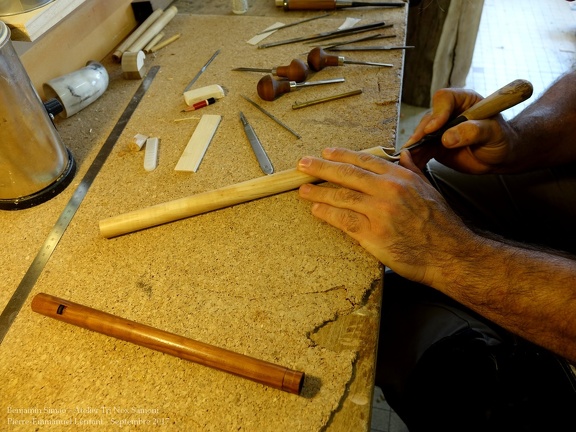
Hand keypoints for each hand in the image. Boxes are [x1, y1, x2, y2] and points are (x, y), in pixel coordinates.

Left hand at [297, 148, 475, 285]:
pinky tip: (316, 209)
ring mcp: (380, 212)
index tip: (326, 152)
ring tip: (303, 189)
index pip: (364, 160)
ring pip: (341, 196)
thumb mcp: (429, 188)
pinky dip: (327, 213)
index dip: (341, 155)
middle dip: (321, 167)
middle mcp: (388, 191)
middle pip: (347, 175)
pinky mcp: (374, 235)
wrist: (450, 253)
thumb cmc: (441, 223)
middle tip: (303, 164)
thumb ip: (412, 170)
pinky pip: (344, 220)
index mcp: (400, 177)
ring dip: (318, 191)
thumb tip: (403, 155)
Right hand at [404, 88, 517, 173]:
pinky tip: (410, 165)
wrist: (500, 155)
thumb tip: (446, 138)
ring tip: (407, 159)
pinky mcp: (435, 145)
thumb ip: (472, 132)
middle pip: (428, 119)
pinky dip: (415, 158)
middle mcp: (448, 113)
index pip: (444, 99)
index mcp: (463, 100)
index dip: (437, 112)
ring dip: (414, 148)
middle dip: (420, 134)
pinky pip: (422, 150)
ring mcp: (440, 130)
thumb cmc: (502, 139)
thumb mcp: (493, 133)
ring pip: (421, 136)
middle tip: (413, 147)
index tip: (434, 128)